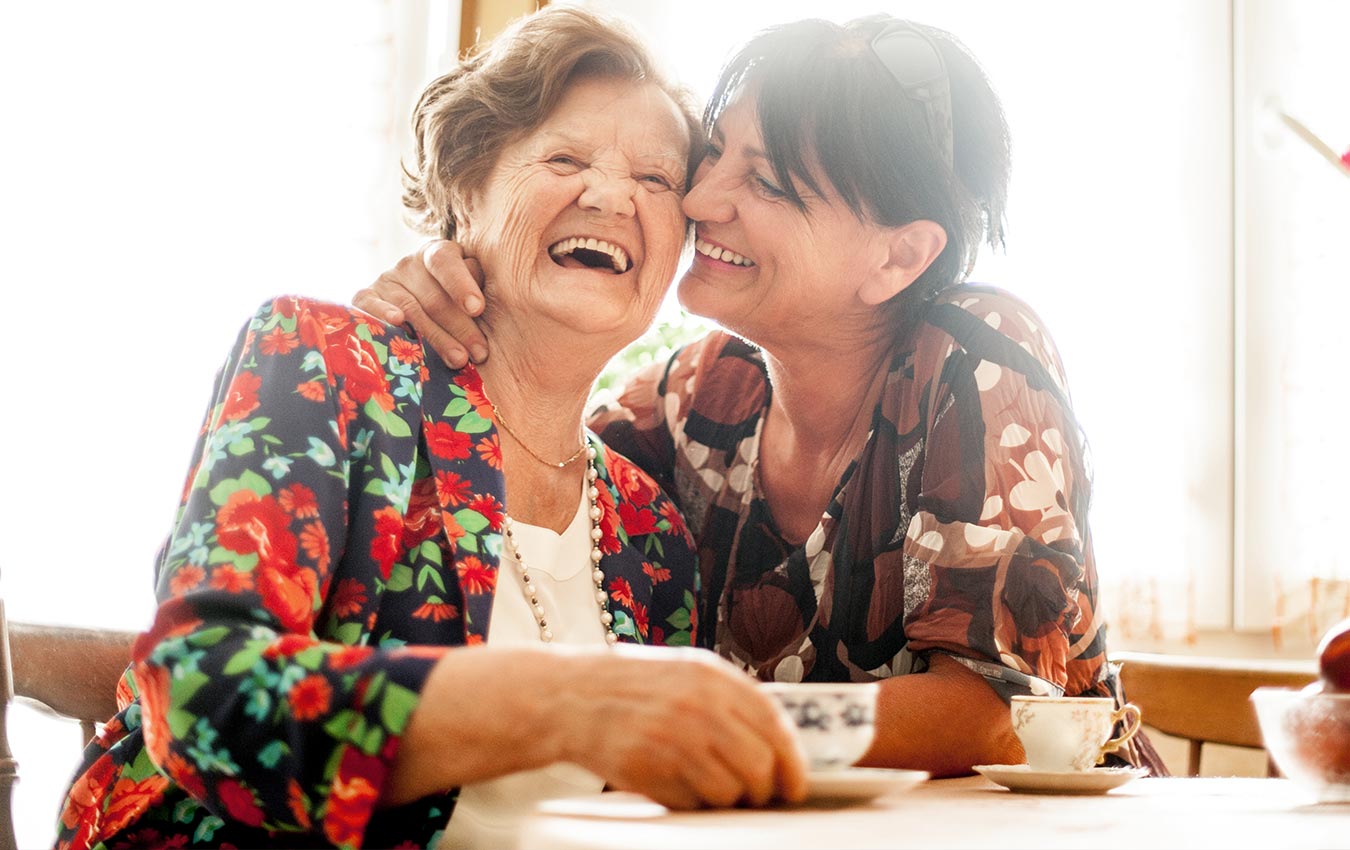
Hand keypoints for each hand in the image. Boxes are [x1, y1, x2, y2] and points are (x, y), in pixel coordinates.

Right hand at [353, 240, 487, 367]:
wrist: (412, 303)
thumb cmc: (456, 303)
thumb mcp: (470, 291)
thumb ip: (478, 292)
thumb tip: (484, 309)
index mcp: (438, 254)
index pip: (445, 261)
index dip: (461, 284)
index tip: (477, 308)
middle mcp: (409, 264)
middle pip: (434, 296)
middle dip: (461, 328)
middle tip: (479, 353)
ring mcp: (386, 280)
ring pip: (411, 309)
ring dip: (437, 337)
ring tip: (459, 359)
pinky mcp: (365, 297)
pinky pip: (370, 305)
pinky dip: (383, 313)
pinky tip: (397, 322)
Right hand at [561, 646, 809, 809]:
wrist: (572, 697)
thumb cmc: (633, 686)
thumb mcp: (686, 672)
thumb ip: (731, 698)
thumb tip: (778, 741)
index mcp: (710, 677)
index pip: (772, 723)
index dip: (792, 760)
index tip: (795, 783)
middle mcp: (695, 706)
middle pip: (758, 764)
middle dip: (764, 789)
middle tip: (757, 794)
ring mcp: (670, 739)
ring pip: (728, 791)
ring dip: (728, 798)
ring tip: (710, 786)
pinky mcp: (647, 770)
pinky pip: (691, 803)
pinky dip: (693, 803)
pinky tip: (678, 784)